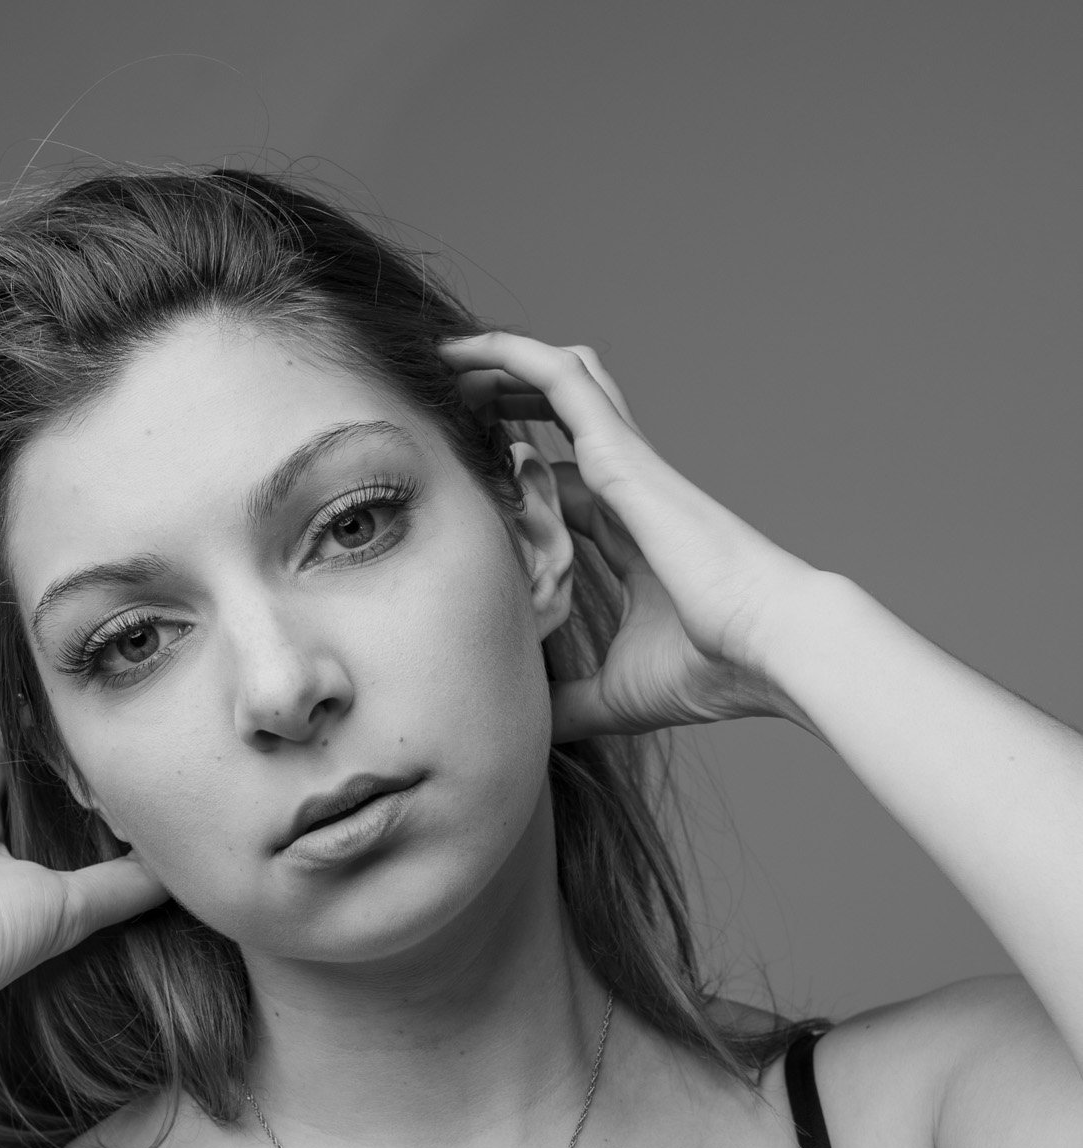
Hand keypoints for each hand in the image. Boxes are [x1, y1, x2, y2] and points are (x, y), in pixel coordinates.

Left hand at [441, 334, 814, 739]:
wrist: (768, 648)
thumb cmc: (713, 671)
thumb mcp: (615, 695)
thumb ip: (567, 703)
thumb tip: (525, 728)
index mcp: (630, 537)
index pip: (564, 488)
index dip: (518, 477)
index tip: (467, 479)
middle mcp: (629, 490)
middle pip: (565, 418)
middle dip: (509, 401)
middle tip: (449, 401)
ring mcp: (628, 465)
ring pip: (563, 380)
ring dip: (506, 363)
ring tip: (448, 361)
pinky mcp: (623, 454)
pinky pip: (562, 381)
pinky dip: (514, 355)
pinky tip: (469, 350)